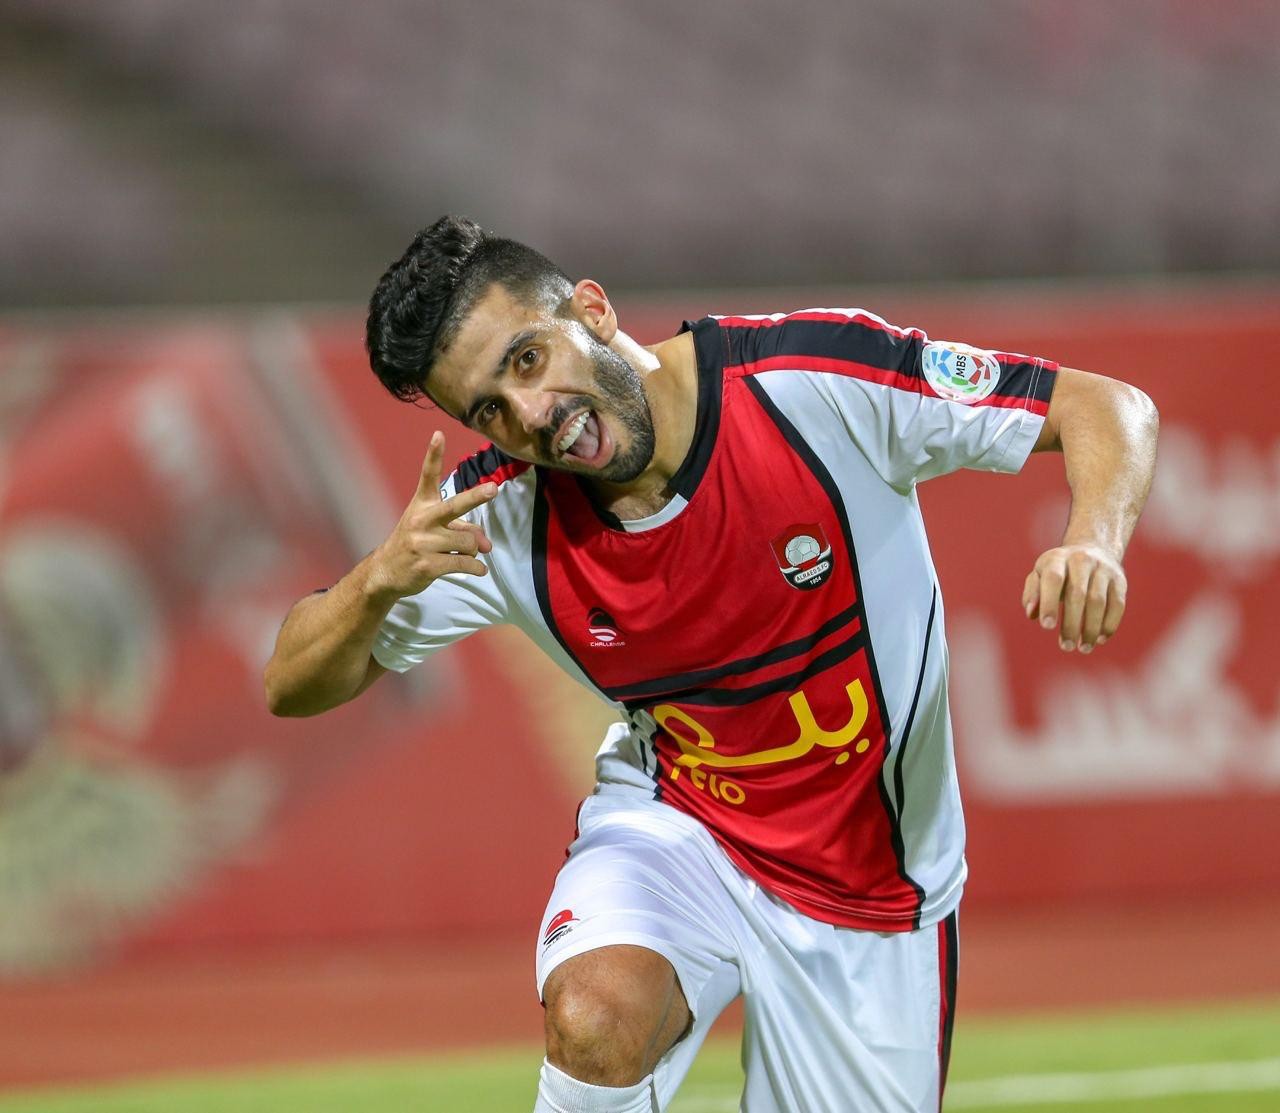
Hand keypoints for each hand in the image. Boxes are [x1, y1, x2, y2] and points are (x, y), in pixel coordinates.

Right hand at [368, 432, 496, 598]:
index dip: (434, 455)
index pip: (428, 475)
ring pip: (468, 542)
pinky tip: (477, 570)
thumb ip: (463, 530)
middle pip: (454, 506)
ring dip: (473, 551)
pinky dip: (476, 568)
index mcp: (422, 504)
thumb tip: (487, 545)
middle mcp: (422, 520)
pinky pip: (464, 563)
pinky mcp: (428, 565)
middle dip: (476, 497)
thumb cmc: (416, 543)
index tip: (439, 434)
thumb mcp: (435, 529)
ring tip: (463, 554)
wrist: (386, 571)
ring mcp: (424, 543)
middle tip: (494, 489)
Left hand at [1022, 543, 1126, 653]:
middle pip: (1077, 595)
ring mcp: (1103, 570)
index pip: (1053, 579)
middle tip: (1065, 647)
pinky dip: (1109, 624)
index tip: (1047, 627)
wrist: (1094, 548)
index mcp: (1057, 559)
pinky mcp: (1119, 580)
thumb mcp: (1040, 575)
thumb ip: (1032, 593)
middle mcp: (1081, 561)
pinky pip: (1117, 605)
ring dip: (1091, 628)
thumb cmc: (1058, 571)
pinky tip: (1099, 639)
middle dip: (1071, 624)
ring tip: (1083, 648)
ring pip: (1098, 602)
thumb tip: (1031, 613)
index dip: (1049, 603)